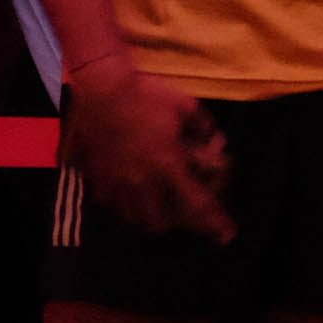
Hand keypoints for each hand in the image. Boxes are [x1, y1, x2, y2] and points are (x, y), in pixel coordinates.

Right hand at [62, 55, 232, 241]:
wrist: (101, 87)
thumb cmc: (146, 94)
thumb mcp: (186, 106)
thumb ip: (204, 128)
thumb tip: (217, 143)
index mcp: (168, 166)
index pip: (197, 203)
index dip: (215, 222)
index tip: (227, 235)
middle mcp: (142, 182)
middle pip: (159, 223)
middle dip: (174, 225)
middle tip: (180, 214)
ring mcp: (115, 182)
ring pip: (131, 218)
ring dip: (146, 219)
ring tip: (153, 211)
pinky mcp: (94, 177)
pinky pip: (108, 204)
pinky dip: (120, 207)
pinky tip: (124, 197)